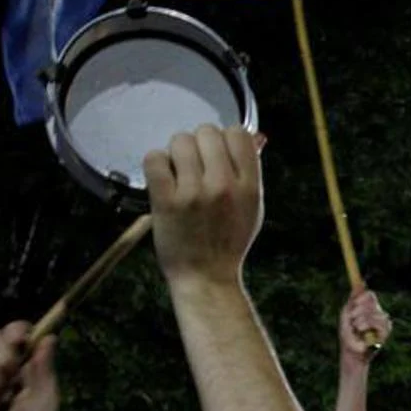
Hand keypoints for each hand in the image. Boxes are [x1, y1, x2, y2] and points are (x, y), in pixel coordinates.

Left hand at [144, 125, 263, 286]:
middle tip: (195, 168)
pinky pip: (155, 159)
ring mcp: (194, 194)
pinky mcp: (166, 202)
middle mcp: (223, 186)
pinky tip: (163, 180)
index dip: (224, 139)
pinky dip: (157, 164)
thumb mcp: (251, 207)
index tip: (217, 155)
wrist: (206, 279)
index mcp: (249, 187)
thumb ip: (251, 171)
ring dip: (176, 154)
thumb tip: (255, 136)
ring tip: (179, 176)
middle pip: (206, 132)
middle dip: (198, 146)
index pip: (237, 133)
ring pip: (179, 142)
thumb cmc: (228, 243)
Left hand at [339, 290, 391, 363]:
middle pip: (372, 299)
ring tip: (356, 328)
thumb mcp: (347, 315)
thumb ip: (353, 300)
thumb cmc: (348, 335)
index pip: (369, 295)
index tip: (353, 303)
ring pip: (374, 310)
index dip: (362, 296)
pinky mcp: (386, 330)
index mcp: (368, 308)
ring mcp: (383, 321)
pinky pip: (379, 321)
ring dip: (361, 319)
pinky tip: (362, 332)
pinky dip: (368, 325)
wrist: (351, 352)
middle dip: (359, 308)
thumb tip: (359, 284)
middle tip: (352, 318)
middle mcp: (377, 312)